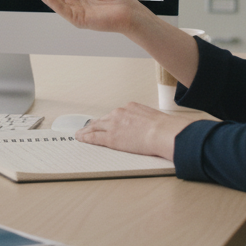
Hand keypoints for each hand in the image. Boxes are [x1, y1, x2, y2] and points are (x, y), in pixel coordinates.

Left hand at [74, 102, 195, 160]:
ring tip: (80, 134)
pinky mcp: (110, 137)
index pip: (115, 115)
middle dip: (94, 124)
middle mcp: (119, 113)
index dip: (108, 120)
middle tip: (87, 128)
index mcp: (130, 107)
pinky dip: (86, 137)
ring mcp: (113, 125)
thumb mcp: (154, 117)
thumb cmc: (164, 127)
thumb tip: (149, 126)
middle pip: (103, 119)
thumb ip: (145, 119)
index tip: (104, 122)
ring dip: (87, 131)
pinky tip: (81, 138)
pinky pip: (94, 137)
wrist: (162, 132)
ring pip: (95, 127)